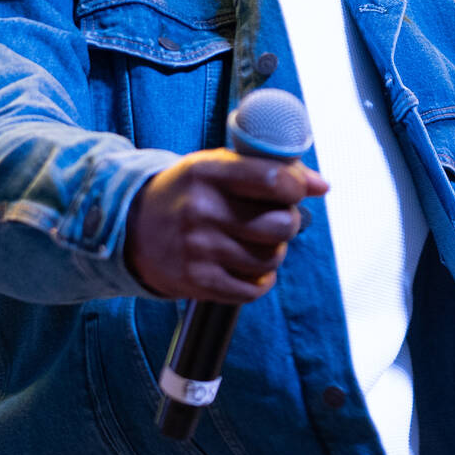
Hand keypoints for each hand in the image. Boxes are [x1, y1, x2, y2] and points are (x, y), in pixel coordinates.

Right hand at [123, 149, 328, 302]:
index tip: (297, 189)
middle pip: (280, 224)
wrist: (132, 227)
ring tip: (258, 242)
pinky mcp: (197, 281)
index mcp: (207, 172)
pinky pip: (253, 288)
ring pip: (271, 258)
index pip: (272, 178)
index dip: (297, 186)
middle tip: (279, 219)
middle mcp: (202, 210)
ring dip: (274, 252)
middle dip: (289, 222)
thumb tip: (322, 185)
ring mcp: (199, 248)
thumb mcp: (217, 166)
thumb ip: (269, 169)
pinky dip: (260, 279)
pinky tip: (249, 266)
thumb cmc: (187, 192)